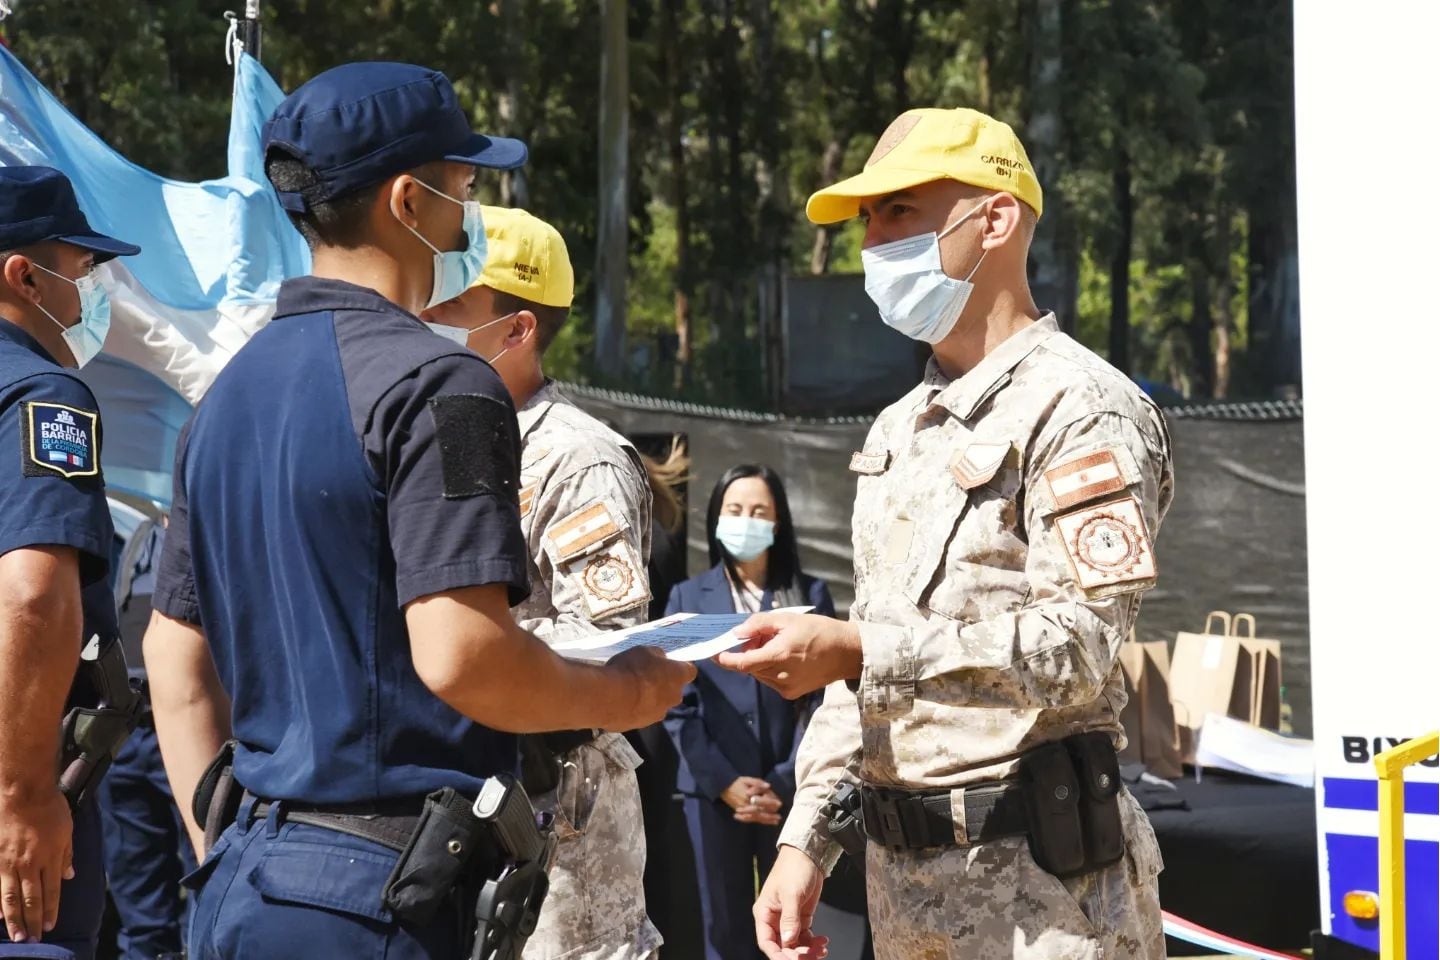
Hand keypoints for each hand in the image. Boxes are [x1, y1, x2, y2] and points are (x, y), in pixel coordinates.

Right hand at [0, 788, 73, 942]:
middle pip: (32, 898)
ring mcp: (9, 862)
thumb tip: (69, 874)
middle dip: (34, 921)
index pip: (52, 890)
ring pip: (11, 897)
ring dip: (14, 919)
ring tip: (18, 935)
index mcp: (50, 857)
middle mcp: (30, 863)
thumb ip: (67, 853)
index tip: (51, 926)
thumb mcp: (67, 828)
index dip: (51, 910)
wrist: (23, 791)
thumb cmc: (49, 806)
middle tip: (34, 939)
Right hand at [604, 647, 696, 729]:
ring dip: (648, 697)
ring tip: (628, 689)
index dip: (678, 666)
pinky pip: (641, 713)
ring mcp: (659, 713)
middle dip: (662, 683)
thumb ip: (656, 655)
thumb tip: (660, 659)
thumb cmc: (632, 669)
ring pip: (657, 703)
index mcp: (679, 676)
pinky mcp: (642, 724)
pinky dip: (634, 708)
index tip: (668, 662)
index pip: (689, 670)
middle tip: (645, 675)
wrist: (612, 698)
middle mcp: (674, 697)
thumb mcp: (644, 651)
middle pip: (673, 689)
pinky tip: (620, 701)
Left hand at [715, 613, 860, 698]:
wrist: (846, 653)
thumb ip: (758, 624)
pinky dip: (770, 669)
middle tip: (760, 635)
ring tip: (777, 644)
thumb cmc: (818, 631)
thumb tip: (736, 632)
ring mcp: (786, 687)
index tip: (715, 653)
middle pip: (750, 667)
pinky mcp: (791, 693)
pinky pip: (770, 680)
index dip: (724, 659)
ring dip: (759, 660)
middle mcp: (780, 676)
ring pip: (759, 674)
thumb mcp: (787, 619)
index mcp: (778, 656)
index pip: (741, 663)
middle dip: (748, 652)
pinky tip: (785, 657)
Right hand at [722, 777, 783, 824]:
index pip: (762, 801)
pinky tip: (765, 822)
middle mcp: (745, 804)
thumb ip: (758, 782)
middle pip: (759, 812)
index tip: (779, 803)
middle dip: (770, 815)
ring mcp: (742, 810)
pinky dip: (758, 821)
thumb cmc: (736, 782)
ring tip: (775, 822)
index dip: (771, 803)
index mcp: (748, 796)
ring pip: (755, 818)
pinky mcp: (740, 812)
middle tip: (779, 817)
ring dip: (766, 820)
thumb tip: (768, 786)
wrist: (723, 787)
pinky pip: (749, 819)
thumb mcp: (747, 779)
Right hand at [755, 845, 828, 958]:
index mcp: (764, 913)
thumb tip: (789, 940)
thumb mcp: (791, 894)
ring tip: (822, 950)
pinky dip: (814, 943)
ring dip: (808, 951)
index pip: (767, 942)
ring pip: (795, 944)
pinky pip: (806, 937)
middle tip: (812, 956)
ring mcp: (788, 919)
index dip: (778, 955)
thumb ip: (790, 918)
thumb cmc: (793, 869)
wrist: (808, 855)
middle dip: (796, 955)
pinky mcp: (801, 917)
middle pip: (782, 946)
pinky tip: (824, 942)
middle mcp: (774, 919)